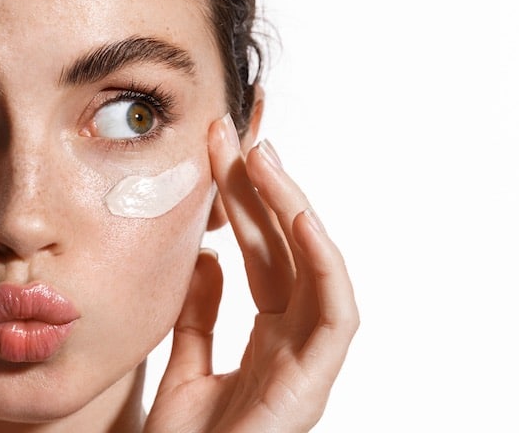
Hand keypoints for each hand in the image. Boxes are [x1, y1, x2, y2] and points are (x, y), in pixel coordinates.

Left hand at [145, 116, 358, 432]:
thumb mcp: (183, 364)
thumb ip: (197, 314)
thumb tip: (204, 256)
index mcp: (267, 338)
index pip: (260, 253)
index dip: (243, 200)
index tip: (217, 147)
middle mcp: (293, 344)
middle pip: (285, 251)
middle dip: (262, 189)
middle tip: (233, 133)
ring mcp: (307, 363)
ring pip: (314, 268)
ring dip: (292, 209)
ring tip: (261, 156)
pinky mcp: (314, 385)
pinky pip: (335, 314)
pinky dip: (323, 262)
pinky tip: (298, 217)